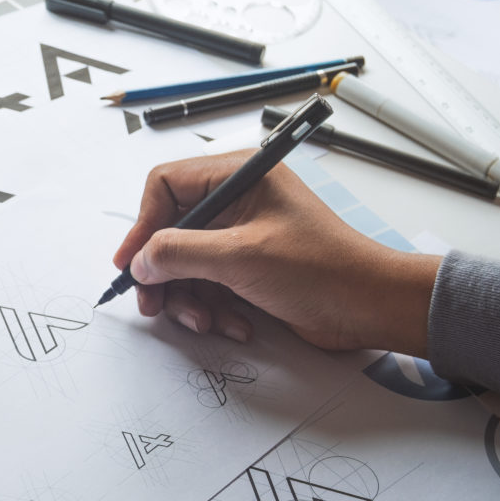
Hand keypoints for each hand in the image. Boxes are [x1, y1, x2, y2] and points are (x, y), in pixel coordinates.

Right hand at [113, 151, 442, 356]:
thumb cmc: (320, 269)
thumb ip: (180, 253)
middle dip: (163, 273)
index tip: (132, 264)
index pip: (166, 186)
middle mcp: (236, 201)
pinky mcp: (246, 268)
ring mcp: (240, 236)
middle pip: (170, 232)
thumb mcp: (240, 257)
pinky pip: (207, 286)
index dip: (142, 225)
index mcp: (238, 176)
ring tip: (206, 321)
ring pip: (185, 265)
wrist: (367, 307)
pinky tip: (233, 324)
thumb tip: (141, 260)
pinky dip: (212, 308)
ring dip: (189, 298)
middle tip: (153, 304)